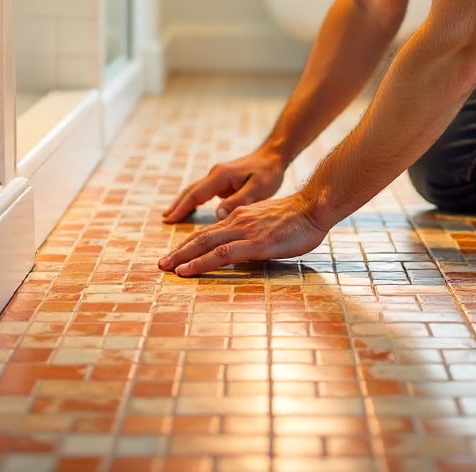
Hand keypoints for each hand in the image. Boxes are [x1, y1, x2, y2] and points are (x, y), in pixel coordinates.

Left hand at [158, 194, 327, 275]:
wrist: (315, 206)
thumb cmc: (298, 218)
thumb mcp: (269, 223)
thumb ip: (253, 233)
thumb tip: (242, 250)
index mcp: (242, 216)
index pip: (210, 232)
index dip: (190, 244)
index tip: (176, 256)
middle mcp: (238, 221)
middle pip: (202, 237)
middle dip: (179, 251)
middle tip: (160, 264)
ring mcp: (245, 232)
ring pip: (206, 245)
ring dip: (184, 257)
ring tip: (167, 268)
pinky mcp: (256, 244)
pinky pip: (222, 254)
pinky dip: (201, 262)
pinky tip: (189, 270)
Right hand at [162, 146, 286, 222]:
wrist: (274, 156)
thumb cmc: (268, 172)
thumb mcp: (258, 188)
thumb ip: (239, 201)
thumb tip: (219, 216)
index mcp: (221, 175)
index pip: (196, 193)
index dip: (182, 207)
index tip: (170, 219)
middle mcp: (216, 174)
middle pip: (191, 191)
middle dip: (177, 205)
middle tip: (164, 220)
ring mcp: (218, 177)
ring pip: (195, 191)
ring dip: (182, 203)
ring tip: (170, 217)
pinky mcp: (222, 181)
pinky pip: (203, 192)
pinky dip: (193, 201)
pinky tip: (189, 210)